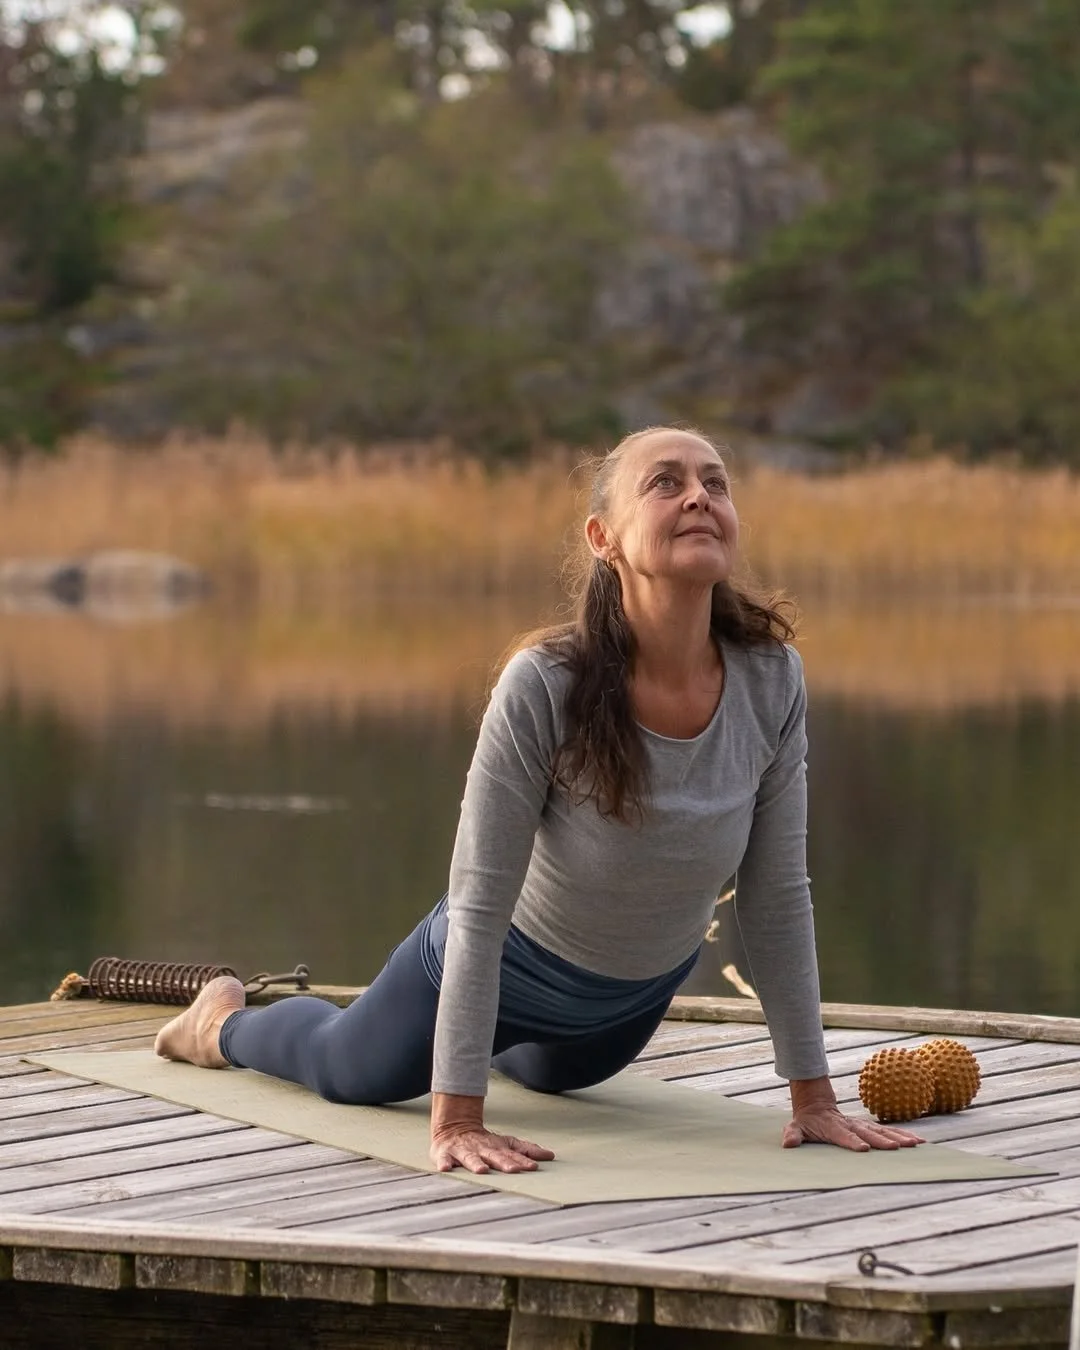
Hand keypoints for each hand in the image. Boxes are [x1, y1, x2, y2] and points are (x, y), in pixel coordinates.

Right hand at [430, 1124, 554, 1173]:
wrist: (454, 1127)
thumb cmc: (484, 1142)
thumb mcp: (506, 1144)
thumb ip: (527, 1150)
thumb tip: (551, 1155)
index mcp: (496, 1148)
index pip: (511, 1155)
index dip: (521, 1160)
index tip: (532, 1167)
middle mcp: (481, 1149)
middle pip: (493, 1156)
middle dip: (504, 1163)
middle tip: (514, 1170)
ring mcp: (462, 1151)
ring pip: (469, 1158)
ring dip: (475, 1164)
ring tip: (482, 1170)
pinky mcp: (444, 1154)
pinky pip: (443, 1159)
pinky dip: (444, 1163)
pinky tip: (446, 1168)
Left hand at [783, 1102, 924, 1150]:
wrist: (816, 1103)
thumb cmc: (806, 1121)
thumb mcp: (796, 1127)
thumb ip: (793, 1135)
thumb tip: (787, 1143)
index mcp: (833, 1127)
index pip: (843, 1136)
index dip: (852, 1142)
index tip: (864, 1149)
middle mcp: (850, 1125)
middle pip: (868, 1134)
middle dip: (883, 1141)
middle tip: (898, 1148)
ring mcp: (861, 1125)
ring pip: (882, 1131)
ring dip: (899, 1137)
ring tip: (915, 1144)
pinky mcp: (868, 1127)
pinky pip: (888, 1131)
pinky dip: (903, 1135)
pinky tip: (918, 1141)